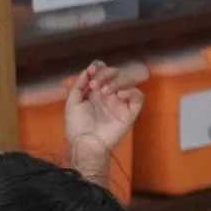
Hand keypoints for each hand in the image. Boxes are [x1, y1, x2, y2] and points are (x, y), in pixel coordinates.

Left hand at [61, 62, 144, 177]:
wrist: (86, 144)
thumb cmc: (77, 127)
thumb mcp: (72, 102)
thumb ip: (78, 84)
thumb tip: (87, 70)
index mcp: (96, 90)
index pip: (103, 70)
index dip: (99, 66)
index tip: (92, 70)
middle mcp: (109, 93)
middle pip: (115, 72)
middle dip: (105, 74)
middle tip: (94, 86)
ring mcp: (121, 102)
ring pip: (128, 80)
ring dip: (116, 81)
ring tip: (104, 91)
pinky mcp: (130, 112)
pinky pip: (138, 96)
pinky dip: (131, 92)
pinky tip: (119, 95)